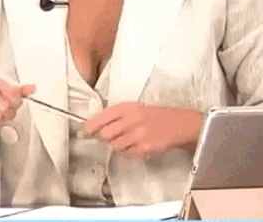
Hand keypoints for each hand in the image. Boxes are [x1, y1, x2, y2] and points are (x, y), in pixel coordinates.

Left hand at [82, 103, 204, 160]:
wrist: (177, 123)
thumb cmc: (153, 115)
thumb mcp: (134, 108)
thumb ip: (115, 115)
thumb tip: (94, 126)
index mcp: (128, 107)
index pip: (103, 117)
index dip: (91, 125)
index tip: (85, 130)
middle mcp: (132, 120)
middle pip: (105, 134)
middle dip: (103, 138)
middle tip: (107, 137)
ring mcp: (138, 135)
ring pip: (115, 146)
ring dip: (116, 145)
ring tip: (126, 140)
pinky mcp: (144, 148)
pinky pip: (126, 154)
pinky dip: (127, 152)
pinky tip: (135, 145)